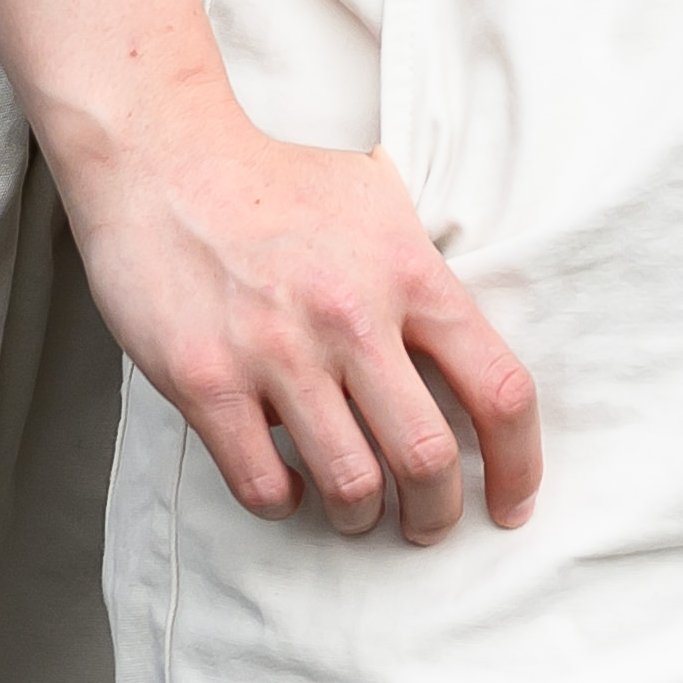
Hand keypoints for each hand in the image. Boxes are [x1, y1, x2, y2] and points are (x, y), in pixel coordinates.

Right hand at [77, 104, 539, 540]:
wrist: (164, 159)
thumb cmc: (277, 186)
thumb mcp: (379, 201)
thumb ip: (426, 274)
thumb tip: (467, 352)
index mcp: (408, 272)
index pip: (499, 388)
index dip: (519, 465)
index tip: (511, 505)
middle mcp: (351, 316)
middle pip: (428, 458)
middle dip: (436, 514)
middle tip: (425, 524)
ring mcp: (276, 351)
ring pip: (350, 486)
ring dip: (359, 517)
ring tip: (354, 510)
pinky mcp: (207, 379)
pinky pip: (262, 485)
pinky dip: (283, 504)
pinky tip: (285, 486)